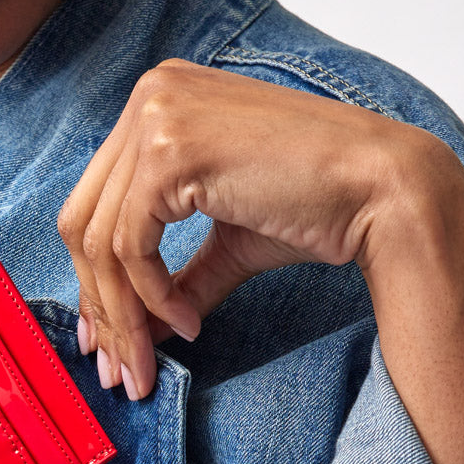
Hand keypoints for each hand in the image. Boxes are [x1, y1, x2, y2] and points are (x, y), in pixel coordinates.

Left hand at [57, 57, 440, 398]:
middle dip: (98, 306)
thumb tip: (133, 331)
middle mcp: (150, 96)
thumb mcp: (224, 241)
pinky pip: (130, 246)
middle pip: (83, 222)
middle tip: (119, 368)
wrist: (380, 190)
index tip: (105, 338)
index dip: (92, 279)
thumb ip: (172, 278)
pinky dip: (151, 296)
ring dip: (123, 316)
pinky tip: (187, 322)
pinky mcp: (170, 151)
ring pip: (101, 241)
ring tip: (148, 362)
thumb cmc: (314, 205)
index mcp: (159, 102)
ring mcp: (157, 117)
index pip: (96, 201)